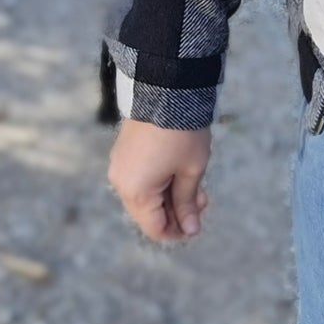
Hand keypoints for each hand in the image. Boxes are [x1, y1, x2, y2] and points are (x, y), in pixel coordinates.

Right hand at [108, 120, 211, 243]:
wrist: (166, 91)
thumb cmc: (182, 134)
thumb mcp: (191, 171)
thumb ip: (187, 203)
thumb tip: (190, 230)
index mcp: (136, 192)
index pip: (155, 228)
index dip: (178, 232)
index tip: (198, 224)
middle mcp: (121, 183)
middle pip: (148, 214)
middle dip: (176, 212)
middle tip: (203, 200)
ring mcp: (120, 167)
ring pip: (145, 196)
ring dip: (170, 196)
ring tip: (196, 186)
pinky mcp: (123, 154)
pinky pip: (140, 179)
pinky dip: (159, 182)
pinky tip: (179, 173)